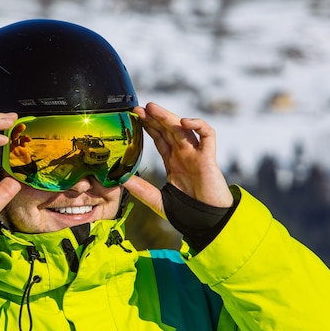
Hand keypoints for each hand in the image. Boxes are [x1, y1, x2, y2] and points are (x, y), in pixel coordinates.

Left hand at [123, 103, 232, 218]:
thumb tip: (121, 180)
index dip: (147, 126)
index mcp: (173, 162)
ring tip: (152, 108)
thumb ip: (141, 190)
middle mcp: (184, 154)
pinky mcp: (208, 157)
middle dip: (153, 117)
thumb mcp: (158, 200)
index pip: (158, 138)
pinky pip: (207, 134)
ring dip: (168, 116)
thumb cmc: (188, 212)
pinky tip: (184, 122)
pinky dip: (198, 125)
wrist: (208, 222)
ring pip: (182, 128)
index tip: (133, 117)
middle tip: (137, 108)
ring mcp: (196, 154)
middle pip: (167, 129)